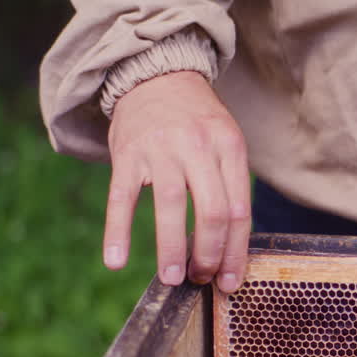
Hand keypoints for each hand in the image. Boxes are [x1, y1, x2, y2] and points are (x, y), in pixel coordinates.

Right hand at [105, 71, 249, 291]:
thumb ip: (231, 186)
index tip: (229, 281)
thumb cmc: (197, 122)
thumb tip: (231, 249)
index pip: (240, 211)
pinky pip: (121, 198)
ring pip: (170, 207)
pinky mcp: (127, 153)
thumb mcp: (226, 142)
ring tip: (171, 278)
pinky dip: (117, 232)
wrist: (156, 75)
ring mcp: (161, 148)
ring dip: (171, 250)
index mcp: (230, 147)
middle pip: (212, 212)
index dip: (235, 252)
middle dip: (209, 254)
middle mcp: (198, 146)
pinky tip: (116, 260)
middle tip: (201, 278)